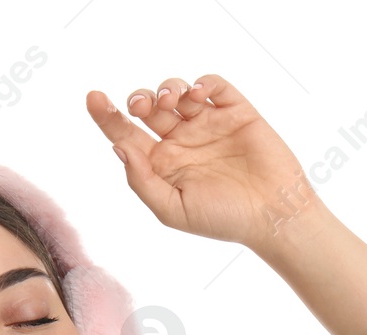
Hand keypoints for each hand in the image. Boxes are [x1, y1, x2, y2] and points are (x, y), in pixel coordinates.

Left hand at [86, 74, 321, 249]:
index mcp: (161, 163)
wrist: (272, 216)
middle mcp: (181, 140)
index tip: (93, 99)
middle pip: (148, 108)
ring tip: (169, 99)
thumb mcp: (171, 209)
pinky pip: (214, 86)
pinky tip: (196, 93)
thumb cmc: (222, 220)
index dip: (107, 115)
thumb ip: (142, 180)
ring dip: (167, 87)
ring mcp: (208, 124)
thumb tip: (118, 147)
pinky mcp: (236, 112)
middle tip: (141, 105)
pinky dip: (203, 82)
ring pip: (177, 92)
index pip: (127, 133)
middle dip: (139, 99)